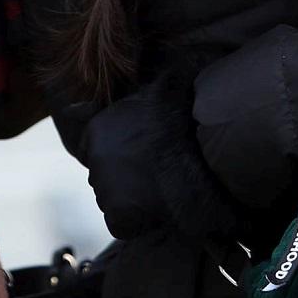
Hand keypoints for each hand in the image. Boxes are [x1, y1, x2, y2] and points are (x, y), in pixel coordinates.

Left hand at [81, 68, 245, 243]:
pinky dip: (141, 223)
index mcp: (97, 129)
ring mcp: (106, 189)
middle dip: (122, 179)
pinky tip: (161, 208)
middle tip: (155, 177)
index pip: (92, 150)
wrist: (205, 149)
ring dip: (132, 200)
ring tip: (163, 190)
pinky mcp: (119, 217)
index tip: (138, 159)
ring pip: (113, 201)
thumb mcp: (152, 95)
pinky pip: (124, 225)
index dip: (117, 156)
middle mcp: (95, 159)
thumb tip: (134, 72)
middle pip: (103, 177)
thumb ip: (133, 102)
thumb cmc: (187, 117)